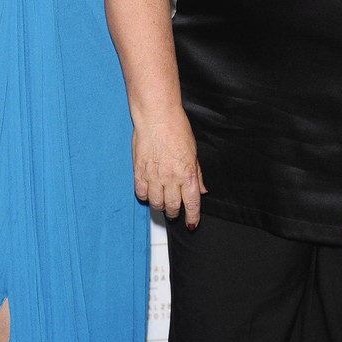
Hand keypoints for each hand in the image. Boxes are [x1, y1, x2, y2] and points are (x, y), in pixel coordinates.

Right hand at [132, 109, 206, 227]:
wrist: (157, 117)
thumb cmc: (177, 129)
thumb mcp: (194, 151)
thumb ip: (197, 173)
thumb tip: (203, 189)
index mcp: (188, 174)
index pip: (192, 203)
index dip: (192, 217)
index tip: (191, 224)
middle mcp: (171, 178)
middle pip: (173, 207)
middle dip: (175, 213)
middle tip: (175, 212)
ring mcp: (154, 176)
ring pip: (156, 203)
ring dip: (161, 207)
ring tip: (163, 204)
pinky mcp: (139, 172)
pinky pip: (141, 193)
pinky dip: (146, 196)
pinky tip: (149, 192)